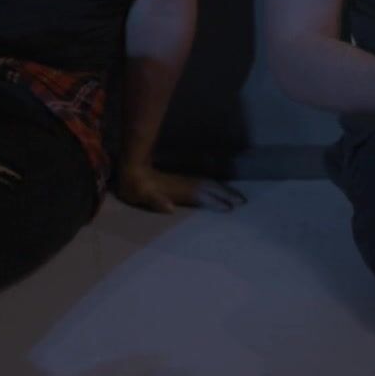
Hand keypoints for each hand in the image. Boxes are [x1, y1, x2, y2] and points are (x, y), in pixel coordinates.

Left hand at [115, 164, 247, 212]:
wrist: (132, 167)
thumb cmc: (135, 186)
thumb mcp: (141, 195)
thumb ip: (155, 201)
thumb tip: (171, 208)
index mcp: (178, 190)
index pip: (201, 196)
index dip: (215, 202)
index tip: (229, 208)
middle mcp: (184, 184)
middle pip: (210, 188)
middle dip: (226, 194)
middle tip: (243, 202)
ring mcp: (184, 181)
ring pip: (208, 184)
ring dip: (224, 190)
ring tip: (238, 197)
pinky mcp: (183, 181)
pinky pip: (204, 183)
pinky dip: (215, 187)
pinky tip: (220, 191)